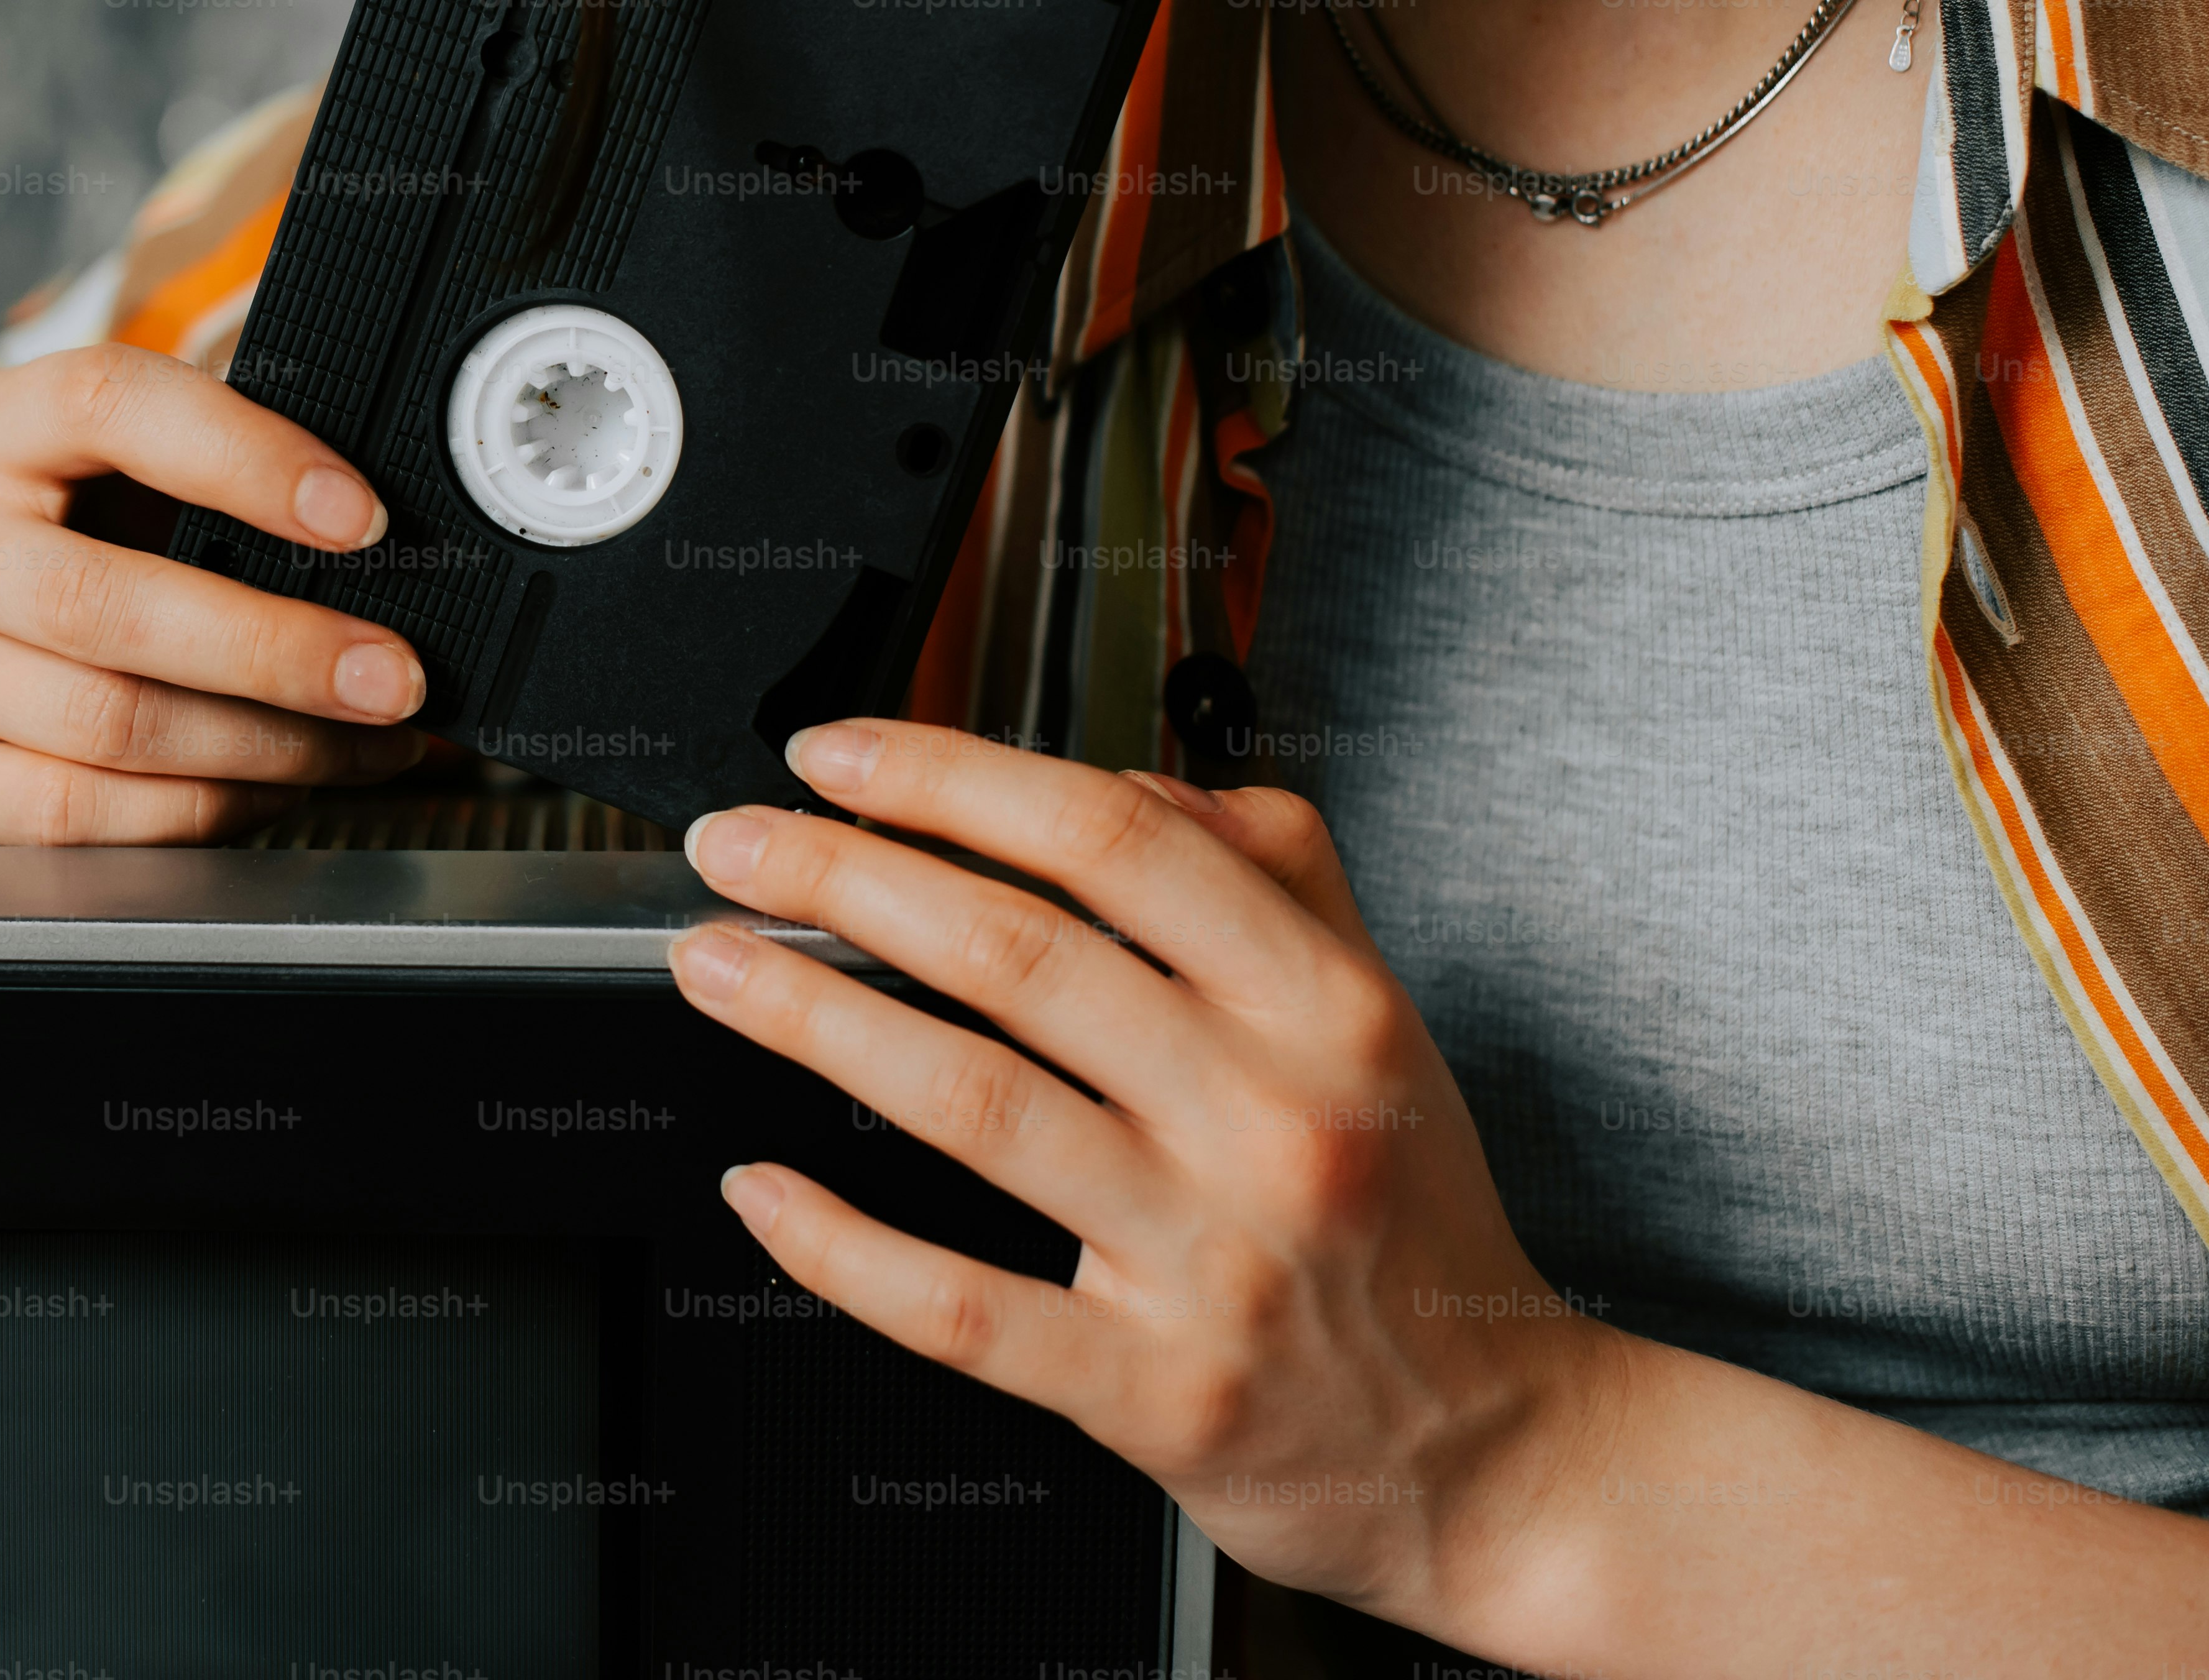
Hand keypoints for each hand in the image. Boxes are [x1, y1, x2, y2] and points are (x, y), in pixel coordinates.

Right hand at [0, 344, 429, 842]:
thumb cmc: (67, 526)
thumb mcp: (119, 463)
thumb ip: (221, 470)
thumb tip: (382, 536)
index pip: (107, 405)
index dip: (244, 456)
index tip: (361, 518)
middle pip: (104, 603)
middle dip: (277, 649)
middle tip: (392, 674)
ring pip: (108, 724)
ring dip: (268, 745)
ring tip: (367, 738)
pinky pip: (85, 815)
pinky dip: (208, 808)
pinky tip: (282, 785)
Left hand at [665, 721, 1624, 1629]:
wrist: (1494, 1450)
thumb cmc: (1410, 1221)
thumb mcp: (1378, 1018)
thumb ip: (1271, 873)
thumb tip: (1124, 785)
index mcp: (1326, 1011)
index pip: (1113, 842)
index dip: (950, 779)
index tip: (834, 757)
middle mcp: (1272, 1121)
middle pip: (1019, 956)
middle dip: (841, 878)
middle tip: (734, 846)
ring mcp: (1211, 1263)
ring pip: (972, 1104)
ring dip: (811, 1019)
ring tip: (714, 963)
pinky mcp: (1154, 1393)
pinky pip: (964, 1309)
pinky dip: (843, 1246)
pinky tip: (763, 1188)